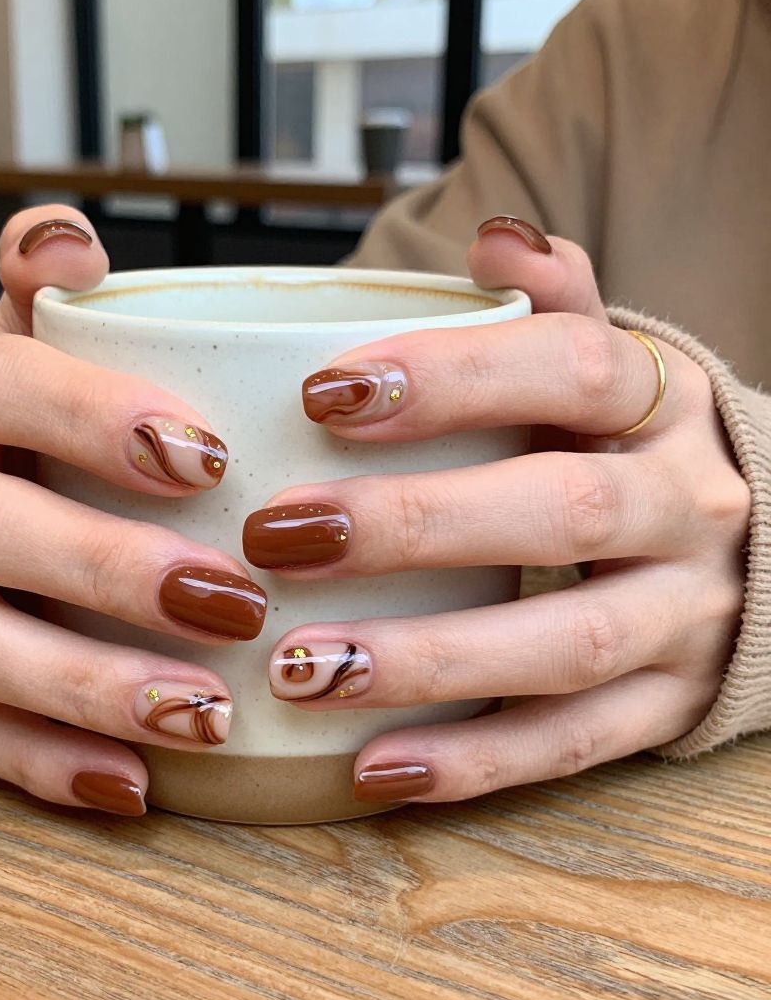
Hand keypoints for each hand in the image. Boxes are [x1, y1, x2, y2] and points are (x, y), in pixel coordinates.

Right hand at [0, 206, 266, 815]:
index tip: (210, 459)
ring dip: (86, 688)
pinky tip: (133, 781)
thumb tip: (70, 238)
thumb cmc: (26, 396)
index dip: (92, 420)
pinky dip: (47, 760)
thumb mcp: (35, 326)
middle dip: (106, 572)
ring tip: (203, 715)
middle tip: (233, 603)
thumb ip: (50, 280)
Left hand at [246, 217, 748, 803]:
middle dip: (411, 526)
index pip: (569, 366)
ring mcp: (686, 617)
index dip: (450, 377)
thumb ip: (554, 304)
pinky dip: (474, 761)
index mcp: (661, 404)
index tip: (321, 396)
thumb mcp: (611, 365)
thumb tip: (494, 232)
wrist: (753, 546)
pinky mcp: (667, 706)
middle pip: (556, 511)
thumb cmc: (629, 445)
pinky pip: (573, 744)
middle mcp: (686, 506)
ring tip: (301, 669)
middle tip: (276, 536)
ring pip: (563, 644)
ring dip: (426, 660)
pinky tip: (374, 768)